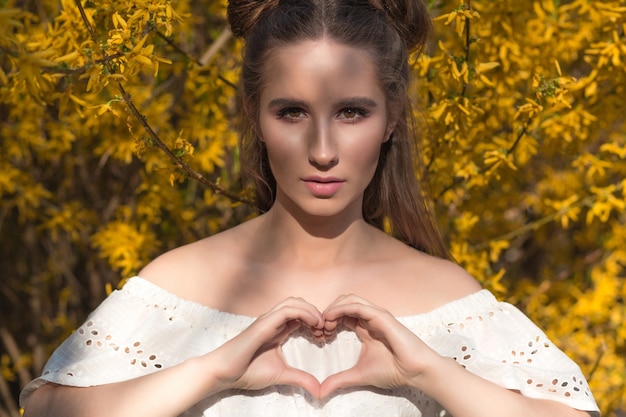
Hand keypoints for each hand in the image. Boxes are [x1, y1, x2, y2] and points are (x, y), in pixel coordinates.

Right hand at [210, 297, 323, 396]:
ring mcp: (267, 320)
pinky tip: (314, 324)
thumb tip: (319, 391)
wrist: (223, 373)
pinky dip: (303, 313)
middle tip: (326, 329)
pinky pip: (286, 310)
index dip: (315, 320)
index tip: (325, 336)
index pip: (300, 314)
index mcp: (277, 329)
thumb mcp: (281, 375)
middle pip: (298, 303)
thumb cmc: (246, 371)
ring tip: (322, 324)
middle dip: (315, 312)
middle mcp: (273, 321)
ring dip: (311, 310)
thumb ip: (300, 378)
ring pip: (293, 302)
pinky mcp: (263, 324)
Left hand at [319, 294, 440, 397]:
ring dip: (333, 308)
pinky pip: (358, 306)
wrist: (415, 372)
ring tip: (324, 323)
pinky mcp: (382, 316)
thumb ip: (339, 380)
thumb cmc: (394, 371)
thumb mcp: (359, 375)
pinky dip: (342, 308)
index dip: (328, 320)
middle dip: (328, 312)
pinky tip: (330, 318)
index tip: (318, 335)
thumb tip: (321, 391)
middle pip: (344, 302)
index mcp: (365, 327)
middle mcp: (370, 318)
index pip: (342, 314)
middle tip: (319, 329)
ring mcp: (376, 315)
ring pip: (350, 299)